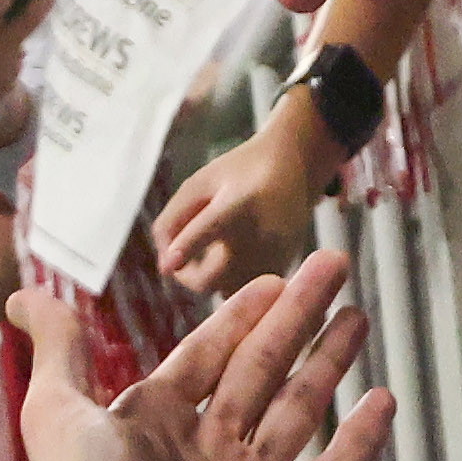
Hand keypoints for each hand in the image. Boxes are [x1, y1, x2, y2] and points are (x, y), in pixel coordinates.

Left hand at [20, 252, 392, 460]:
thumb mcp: (58, 414)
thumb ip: (57, 350)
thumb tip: (23, 293)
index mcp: (160, 424)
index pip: (212, 355)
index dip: (243, 315)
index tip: (274, 277)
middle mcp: (210, 453)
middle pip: (263, 370)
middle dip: (298, 317)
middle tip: (333, 265)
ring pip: (300, 412)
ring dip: (329, 363)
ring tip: (358, 316)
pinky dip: (359, 441)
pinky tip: (382, 400)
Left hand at [153, 104, 336, 305]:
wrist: (296, 167)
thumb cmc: (238, 173)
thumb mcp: (199, 183)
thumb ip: (172, 220)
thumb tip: (165, 268)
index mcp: (240, 201)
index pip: (211, 227)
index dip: (187, 246)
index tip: (168, 266)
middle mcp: (262, 233)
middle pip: (210, 280)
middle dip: (188, 278)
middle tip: (184, 262)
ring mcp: (276, 257)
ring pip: (226, 293)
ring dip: (214, 280)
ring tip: (221, 250)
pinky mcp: (284, 270)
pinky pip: (246, 293)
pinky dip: (235, 280)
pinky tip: (241, 254)